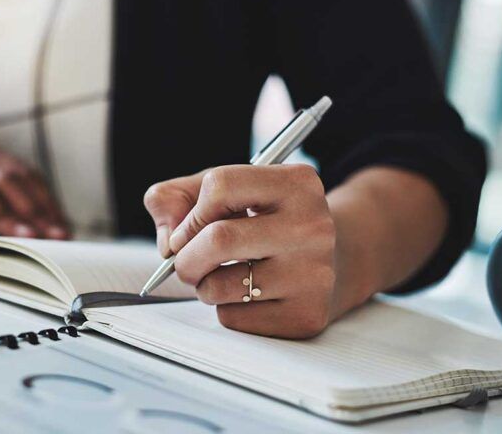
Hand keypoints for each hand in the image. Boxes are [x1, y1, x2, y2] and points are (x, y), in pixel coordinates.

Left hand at [144, 165, 336, 338]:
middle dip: (185, 257)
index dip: (191, 212)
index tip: (189, 229)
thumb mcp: (228, 193)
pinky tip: (249, 296)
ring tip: (223, 276)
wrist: (333, 262)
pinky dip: (226, 310)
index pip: (220, 186)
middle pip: (218, 239)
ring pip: (219, 286)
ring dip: (203, 286)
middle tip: (186, 262)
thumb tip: (167, 242)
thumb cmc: (266, 222)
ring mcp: (313, 274)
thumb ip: (178, 199)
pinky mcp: (306, 315)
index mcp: (297, 184)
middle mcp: (313, 227)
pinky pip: (234, 319)